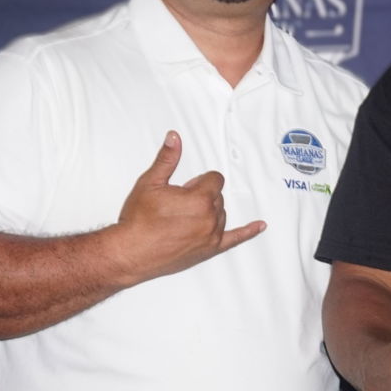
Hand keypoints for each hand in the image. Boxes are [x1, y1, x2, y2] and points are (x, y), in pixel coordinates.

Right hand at [109, 131, 264, 282]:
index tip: (185, 187)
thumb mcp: (150, 183)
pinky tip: (259, 226)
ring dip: (208, 211)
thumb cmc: (138, 220)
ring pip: (221, 213)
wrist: (131, 252)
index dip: (199, 181)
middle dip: (201, 195)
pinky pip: (236, 239)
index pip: (215, 179)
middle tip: (177, 204)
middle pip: (218, 196)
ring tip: (183, 218)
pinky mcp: (210, 249)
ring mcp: (212, 235)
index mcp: (199, 198)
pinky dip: (248, 232)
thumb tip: (174, 138)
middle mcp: (210, 217)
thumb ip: (167, 159)